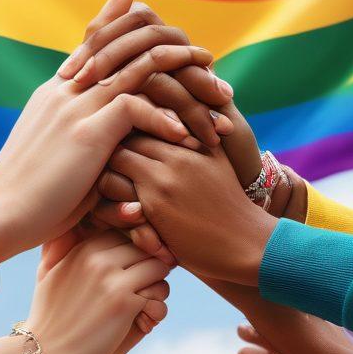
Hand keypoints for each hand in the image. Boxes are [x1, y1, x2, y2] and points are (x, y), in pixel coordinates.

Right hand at [0, 0, 212, 260]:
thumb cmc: (29, 203)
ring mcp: (76, 107)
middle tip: (208, 61)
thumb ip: (86, 148)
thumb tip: (114, 156)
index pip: (98, 44)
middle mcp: (68, 90)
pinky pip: (136, 107)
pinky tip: (186, 136)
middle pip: (128, 49)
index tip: (169, 35)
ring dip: (184, 83)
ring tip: (215, 96)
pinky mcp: (86, 132)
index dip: (133, 32)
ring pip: (141, 72)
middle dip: (173, 52)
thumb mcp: (60, 166)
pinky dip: (166, 119)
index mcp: (58, 93)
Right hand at [26, 231, 171, 353]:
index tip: (133, 275)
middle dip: (150, 269)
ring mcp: (112, 280)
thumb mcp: (47, 274)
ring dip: (157, 288)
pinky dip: (155, 310)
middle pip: (146, 248)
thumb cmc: (48, 318)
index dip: (134, 255)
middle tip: (144, 292)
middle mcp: (98, 259)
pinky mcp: (124, 304)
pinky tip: (142, 323)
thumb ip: (60, 248)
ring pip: (159, 267)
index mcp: (83, 249)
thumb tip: (71, 228)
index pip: (126, 236)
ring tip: (145, 306)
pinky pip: (159, 294)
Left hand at [108, 136, 277, 284]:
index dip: (123, 135)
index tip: (119, 153)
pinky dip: (109, 210)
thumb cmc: (229, 202)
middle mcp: (172, 155)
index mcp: (187, 138)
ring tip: (111, 197)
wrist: (247, 243)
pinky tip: (118, 218)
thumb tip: (184, 110)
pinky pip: (112, 202)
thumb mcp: (217, 158)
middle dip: (107, 157)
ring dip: (105, 184)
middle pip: (118, 142)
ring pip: (109, 171)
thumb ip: (198, 131)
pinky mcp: (152, 210)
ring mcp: (161, 182)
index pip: (138, 120)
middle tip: (107, 175)